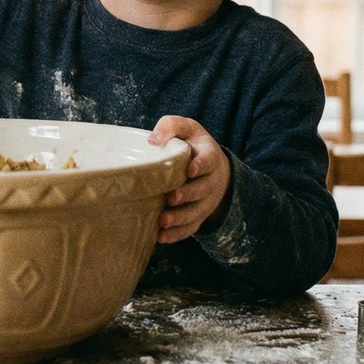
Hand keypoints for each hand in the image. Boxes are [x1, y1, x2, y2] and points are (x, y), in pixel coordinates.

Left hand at [148, 115, 231, 243]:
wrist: (210, 166)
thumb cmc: (191, 144)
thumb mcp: (186, 128)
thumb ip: (171, 126)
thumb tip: (152, 140)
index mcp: (209, 156)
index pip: (209, 161)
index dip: (201, 166)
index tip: (191, 170)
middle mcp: (211, 180)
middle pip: (203, 190)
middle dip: (188, 195)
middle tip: (172, 197)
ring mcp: (206, 200)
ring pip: (197, 212)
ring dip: (181, 218)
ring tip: (163, 221)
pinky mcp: (198, 215)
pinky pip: (191, 227)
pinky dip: (177, 234)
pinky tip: (161, 237)